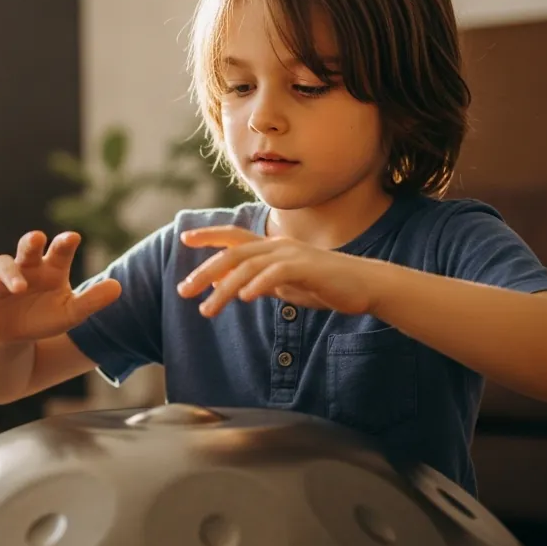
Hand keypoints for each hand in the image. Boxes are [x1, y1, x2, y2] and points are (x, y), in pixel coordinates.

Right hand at [0, 231, 121, 344]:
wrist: (16, 337)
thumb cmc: (46, 317)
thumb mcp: (71, 313)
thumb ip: (92, 300)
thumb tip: (118, 287)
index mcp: (51, 268)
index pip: (59, 251)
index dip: (64, 244)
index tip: (72, 238)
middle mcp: (27, 267)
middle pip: (27, 247)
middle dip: (31, 241)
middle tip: (37, 238)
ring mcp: (2, 277)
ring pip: (2, 264)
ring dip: (9, 273)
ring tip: (19, 288)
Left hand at [176, 226, 380, 316]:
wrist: (364, 286)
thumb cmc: (323, 286)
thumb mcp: (282, 285)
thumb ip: (255, 282)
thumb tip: (223, 285)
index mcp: (271, 247)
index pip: (233, 236)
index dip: (209, 235)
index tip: (184, 239)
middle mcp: (278, 246)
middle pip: (233, 253)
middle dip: (204, 272)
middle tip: (183, 291)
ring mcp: (292, 255)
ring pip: (249, 267)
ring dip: (224, 289)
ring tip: (207, 310)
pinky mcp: (307, 268)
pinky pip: (277, 274)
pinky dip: (258, 284)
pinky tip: (244, 298)